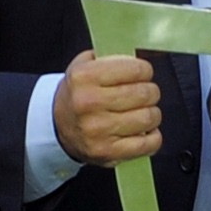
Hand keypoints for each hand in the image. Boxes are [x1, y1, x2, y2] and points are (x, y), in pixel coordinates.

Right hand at [53, 51, 161, 165]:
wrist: (58, 126)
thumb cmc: (78, 94)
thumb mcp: (84, 66)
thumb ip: (110, 58)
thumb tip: (139, 58)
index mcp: (84, 77)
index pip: (136, 70)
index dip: (145, 71)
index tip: (143, 74)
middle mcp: (89, 104)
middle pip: (145, 94)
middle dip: (150, 92)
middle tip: (144, 94)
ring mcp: (98, 130)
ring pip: (149, 118)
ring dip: (152, 114)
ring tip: (142, 112)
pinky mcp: (108, 152)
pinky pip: (148, 143)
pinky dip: (153, 137)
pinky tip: (144, 131)